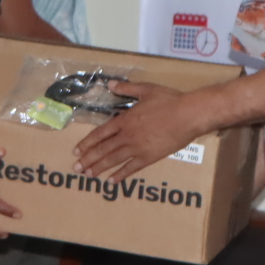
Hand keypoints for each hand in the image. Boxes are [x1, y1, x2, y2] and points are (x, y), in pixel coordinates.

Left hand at [74, 82, 204, 179]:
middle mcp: (127, 135)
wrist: (187, 115)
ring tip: (88, 175)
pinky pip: (131, 168)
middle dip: (88, 159)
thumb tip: (111, 84)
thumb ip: (126, 88)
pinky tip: (111, 181)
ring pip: (113, 160)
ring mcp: (137, 148)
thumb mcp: (145, 90)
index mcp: (125, 120)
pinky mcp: (149, 157)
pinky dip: (120, 175)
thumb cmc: (168, 100)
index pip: (100, 133)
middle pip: (103, 149)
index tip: (77, 150)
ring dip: (99, 168)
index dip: (87, 143)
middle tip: (76, 168)